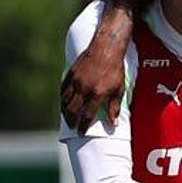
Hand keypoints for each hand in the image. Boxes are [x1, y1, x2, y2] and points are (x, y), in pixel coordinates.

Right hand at [60, 7, 134, 129]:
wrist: (106, 49)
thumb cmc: (115, 70)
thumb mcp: (119, 89)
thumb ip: (115, 107)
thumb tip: (114, 124)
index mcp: (97, 94)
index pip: (87, 115)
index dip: (83, 126)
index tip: (81, 132)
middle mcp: (84, 89)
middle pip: (73, 111)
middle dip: (72, 121)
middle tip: (73, 127)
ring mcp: (75, 81)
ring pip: (65, 101)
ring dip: (65, 112)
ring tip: (67, 118)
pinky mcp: (70, 75)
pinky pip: (63, 90)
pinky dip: (62, 99)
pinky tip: (64, 103)